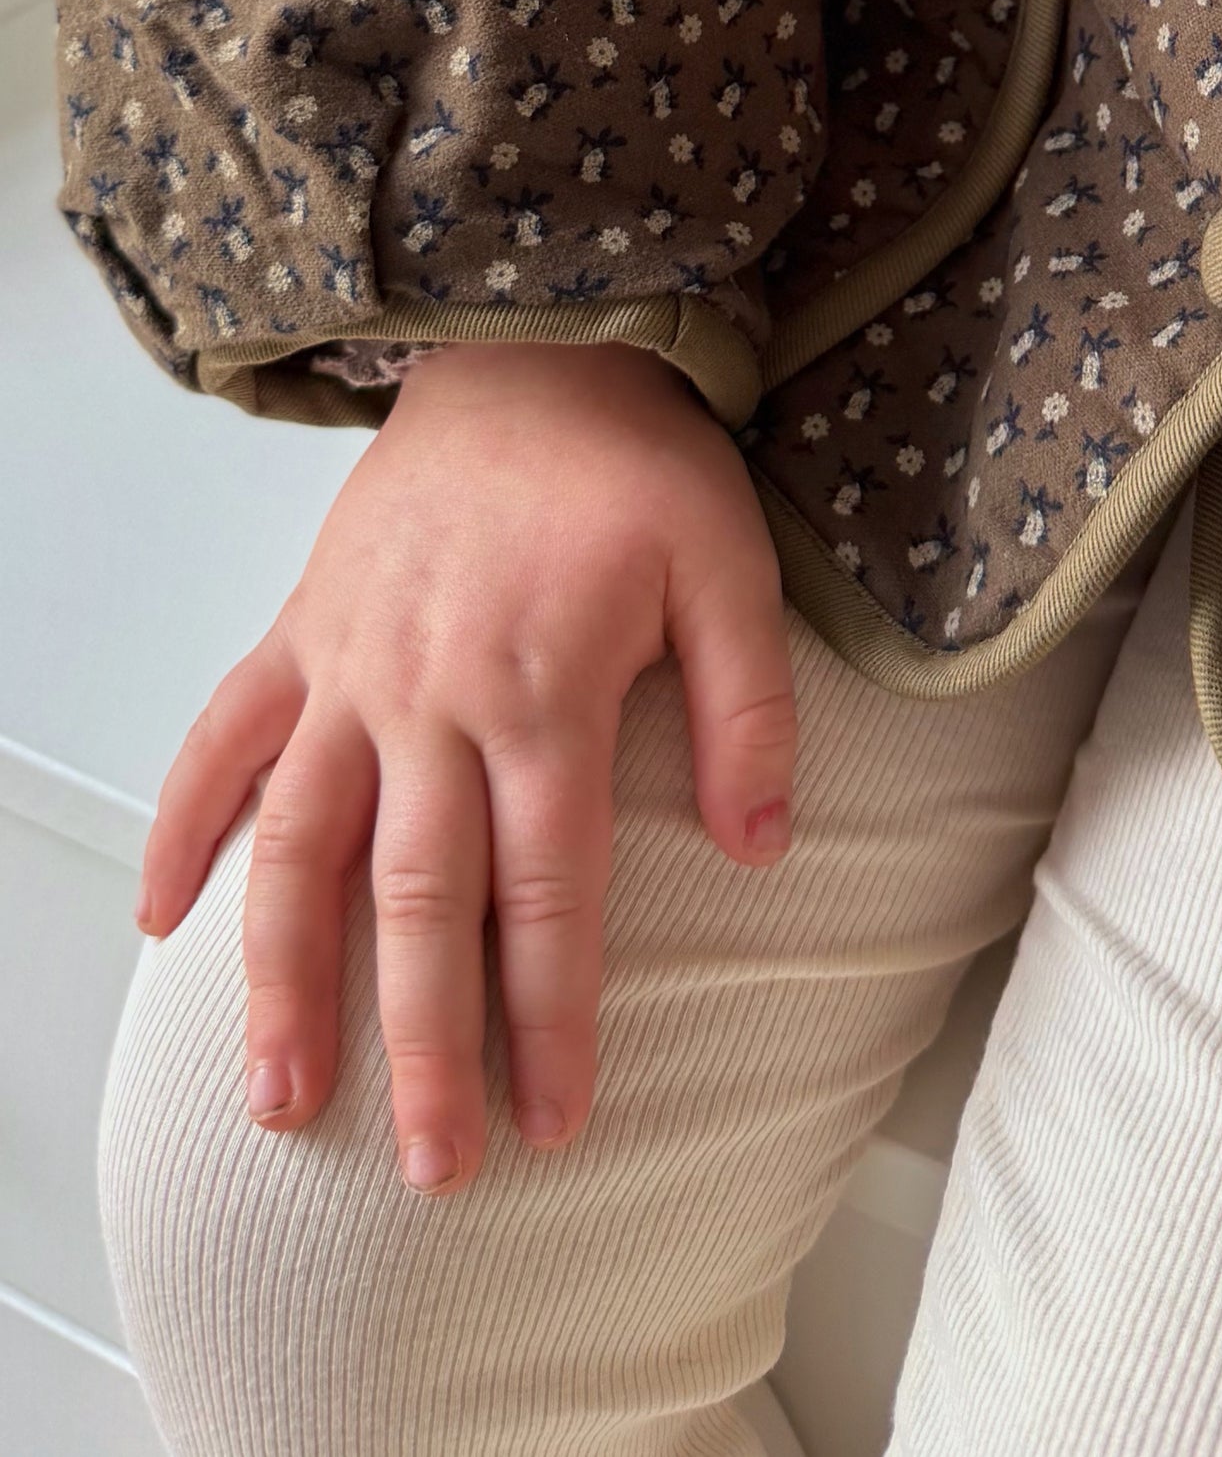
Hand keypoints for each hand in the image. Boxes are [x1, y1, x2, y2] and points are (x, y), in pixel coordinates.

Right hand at [132, 340, 795, 1193]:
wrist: (529, 346)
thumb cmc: (635, 461)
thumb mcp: (730, 563)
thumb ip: (748, 710)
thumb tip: (763, 849)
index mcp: (542, 690)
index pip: (548, 891)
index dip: (553, 1016)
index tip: (554, 1123)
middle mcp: (430, 696)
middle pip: (420, 901)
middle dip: (423, 1048)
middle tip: (429, 1170)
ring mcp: (349, 668)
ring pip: (299, 848)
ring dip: (283, 979)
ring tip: (280, 1097)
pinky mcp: (300, 633)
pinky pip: (222, 740)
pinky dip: (184, 828)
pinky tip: (163, 924)